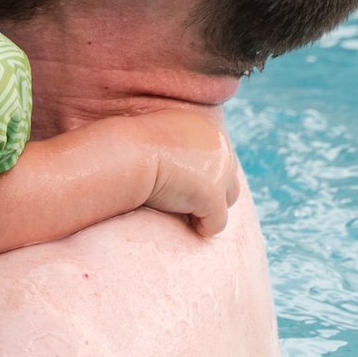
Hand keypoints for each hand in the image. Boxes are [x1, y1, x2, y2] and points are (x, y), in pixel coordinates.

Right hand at [140, 113, 241, 236]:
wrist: (129, 153)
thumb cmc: (133, 146)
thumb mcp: (163, 135)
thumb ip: (180, 145)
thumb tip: (184, 166)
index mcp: (209, 129)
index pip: (219, 160)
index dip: (200, 176)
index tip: (179, 182)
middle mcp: (222, 147)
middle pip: (228, 180)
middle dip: (208, 192)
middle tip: (179, 198)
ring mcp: (221, 172)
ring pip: (227, 201)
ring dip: (206, 208)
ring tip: (178, 209)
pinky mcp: (214, 196)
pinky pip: (216, 223)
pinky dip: (200, 227)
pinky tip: (177, 220)